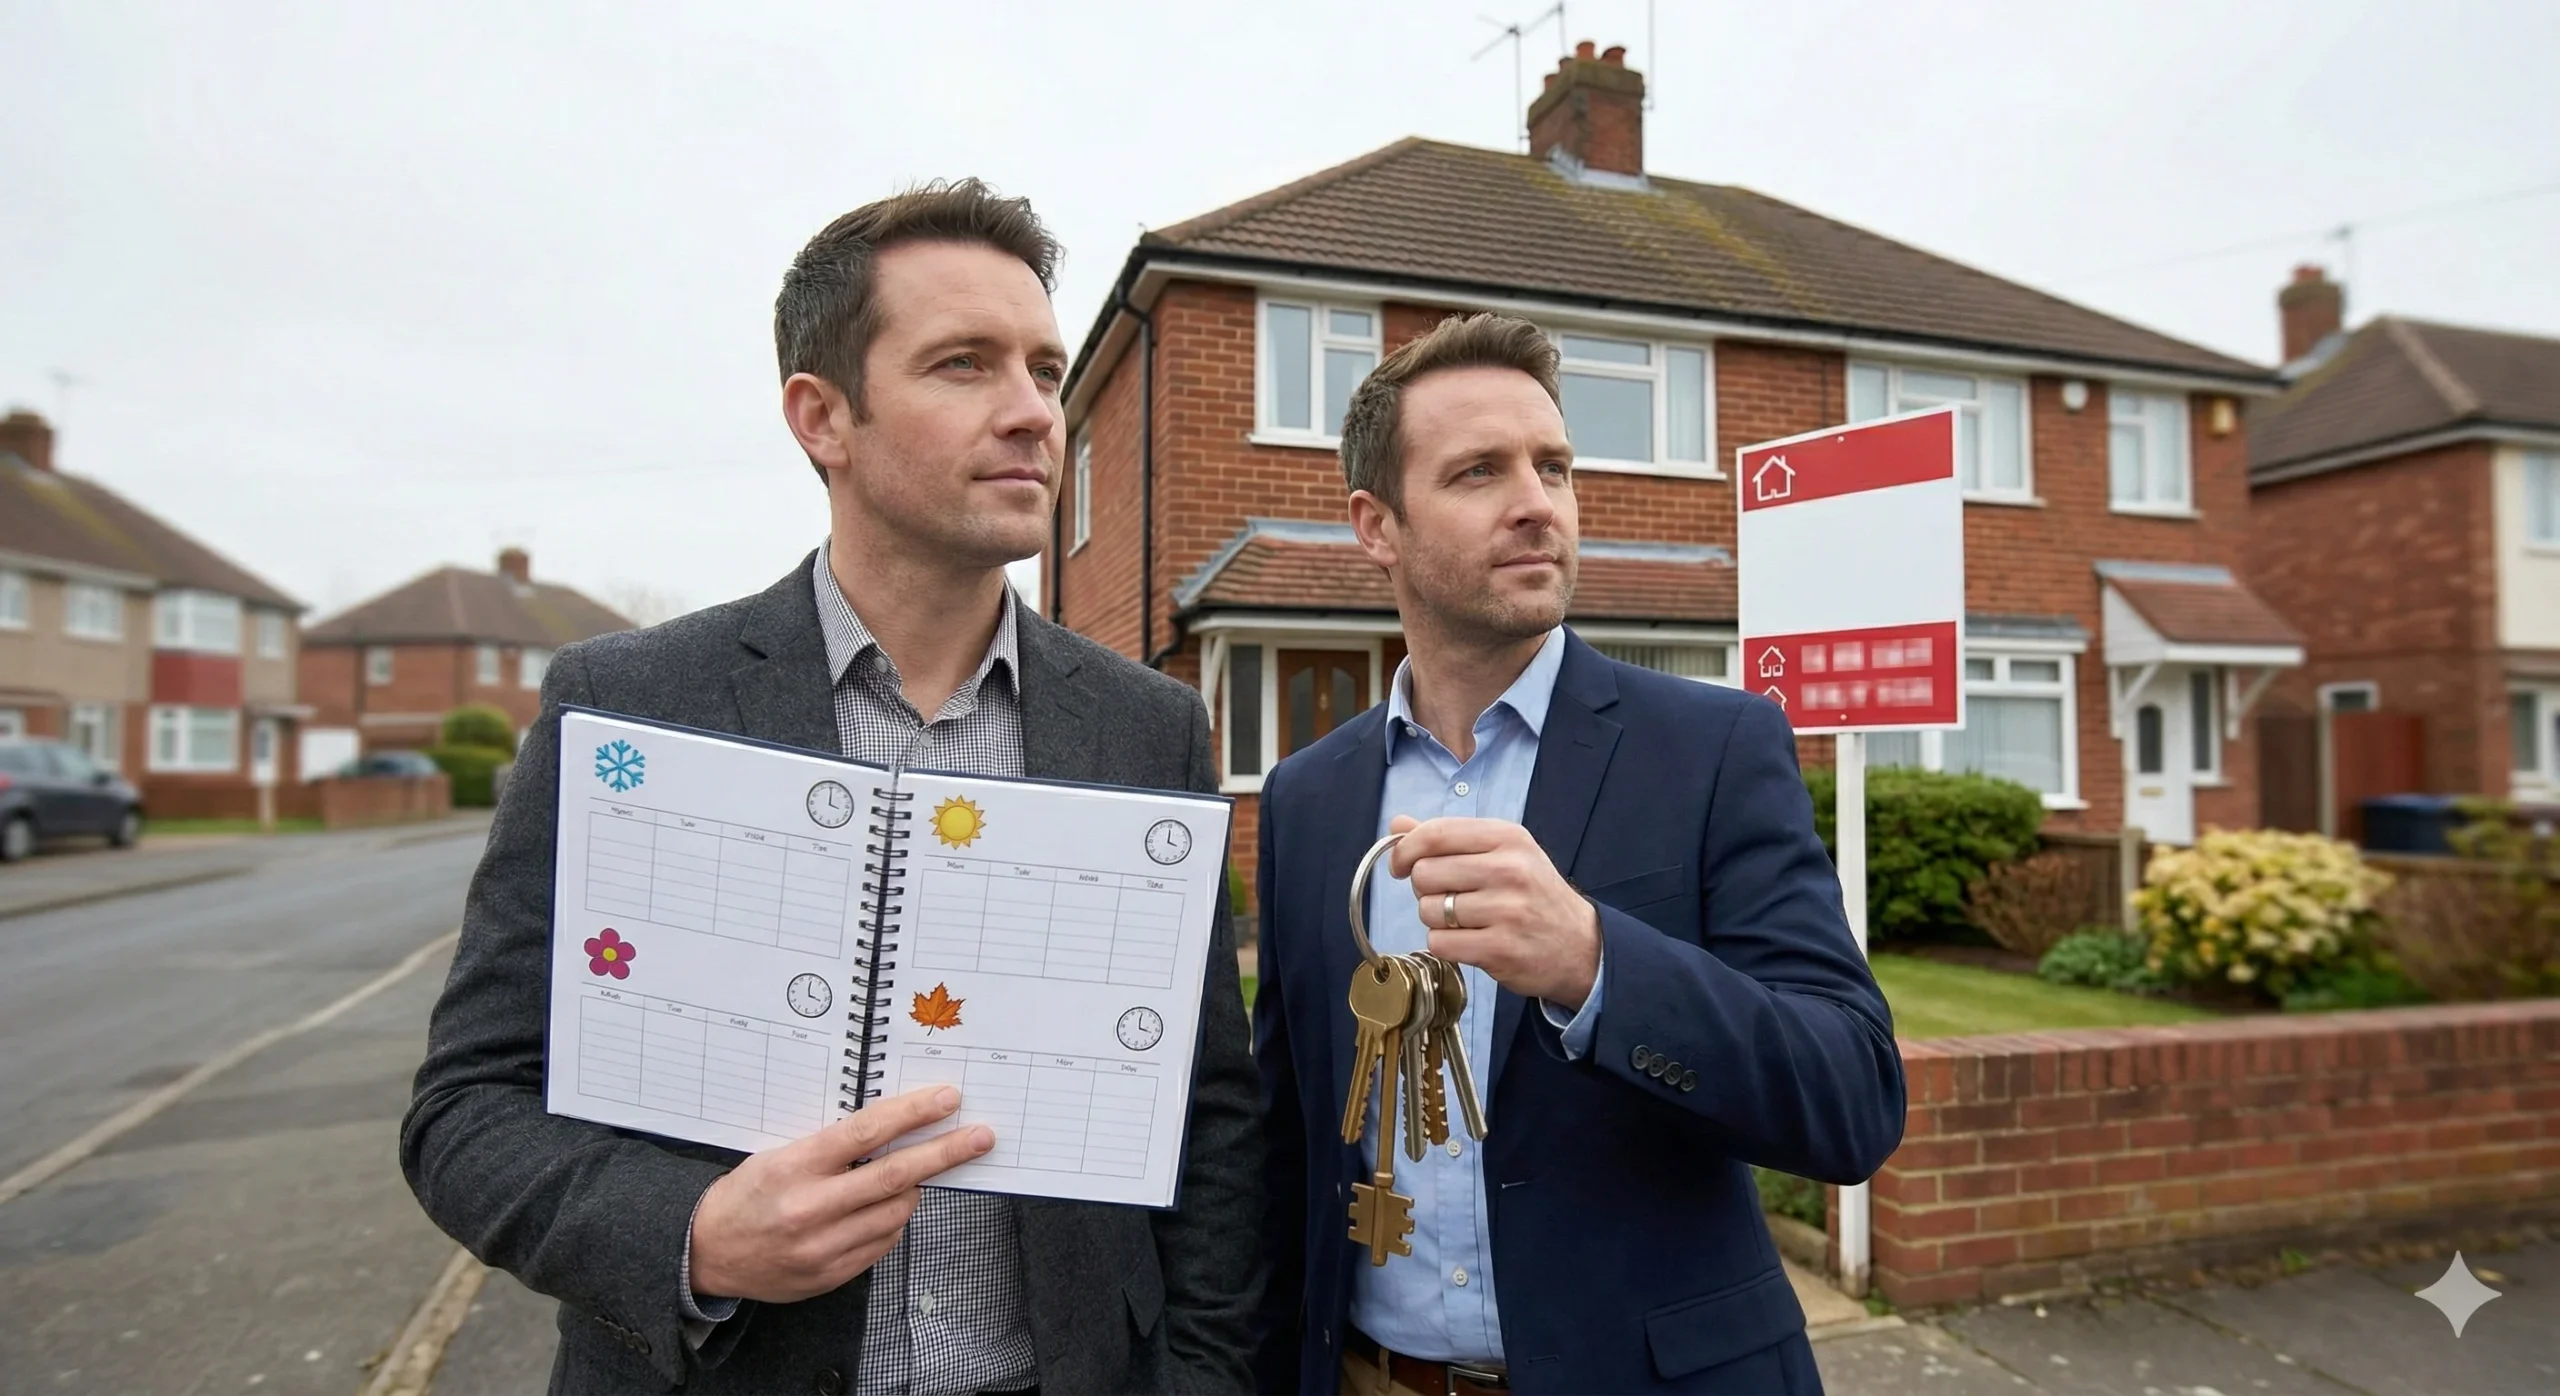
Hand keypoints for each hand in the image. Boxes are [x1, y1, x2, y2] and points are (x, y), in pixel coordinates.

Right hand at [688, 1085, 991, 1303]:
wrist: (706, 1253)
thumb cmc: (747, 1194)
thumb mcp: (779, 1154)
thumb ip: (832, 1146)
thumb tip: (894, 1128)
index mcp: (794, 1167)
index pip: (865, 1134)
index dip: (912, 1115)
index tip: (947, 1100)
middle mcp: (810, 1209)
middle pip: (894, 1177)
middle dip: (945, 1153)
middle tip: (981, 1137)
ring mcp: (822, 1248)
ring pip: (896, 1212)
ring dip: (914, 1189)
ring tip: (912, 1176)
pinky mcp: (830, 1276)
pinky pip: (882, 1244)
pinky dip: (892, 1221)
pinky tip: (884, 1208)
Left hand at [1387, 814, 1599, 1007]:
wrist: (1580, 945)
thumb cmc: (1534, 895)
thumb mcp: (1502, 853)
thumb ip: (1449, 838)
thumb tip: (1397, 824)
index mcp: (1507, 838)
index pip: (1436, 833)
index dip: (1405, 849)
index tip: (1400, 864)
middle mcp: (1509, 869)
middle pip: (1425, 873)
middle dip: (1425, 889)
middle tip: (1448, 897)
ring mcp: (1506, 910)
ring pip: (1428, 910)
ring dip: (1436, 920)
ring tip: (1465, 921)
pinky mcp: (1500, 949)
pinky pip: (1440, 942)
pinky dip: (1445, 944)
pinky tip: (1468, 941)